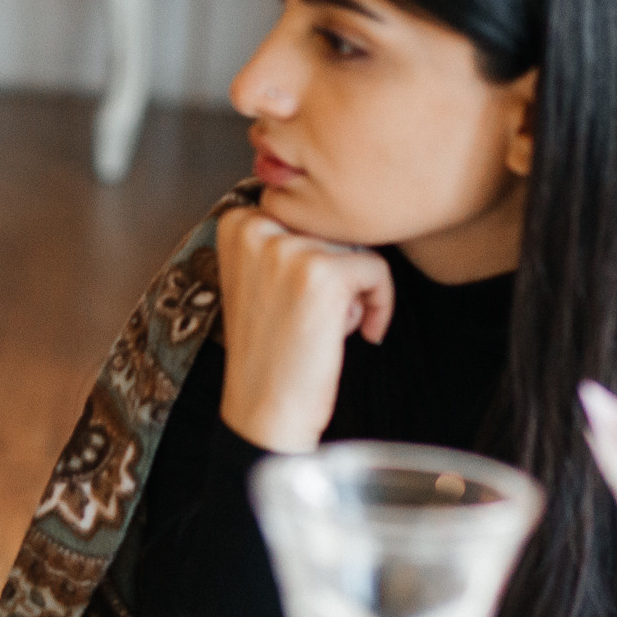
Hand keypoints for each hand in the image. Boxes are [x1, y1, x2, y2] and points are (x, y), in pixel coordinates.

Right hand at [213, 206, 393, 453]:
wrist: (266, 408)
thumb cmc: (271, 348)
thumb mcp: (258, 276)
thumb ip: (282, 238)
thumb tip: (338, 208)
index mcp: (235, 222)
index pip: (306, 214)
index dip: (316, 259)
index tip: (301, 298)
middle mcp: (255, 226)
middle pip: (332, 230)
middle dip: (337, 274)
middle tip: (311, 318)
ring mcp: (287, 249)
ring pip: (356, 248)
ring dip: (355, 291)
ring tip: (324, 326)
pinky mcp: (321, 273)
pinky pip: (377, 269)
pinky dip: (381, 304)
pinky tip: (358, 334)